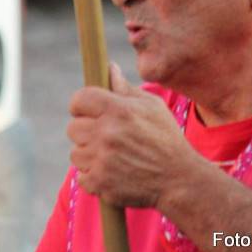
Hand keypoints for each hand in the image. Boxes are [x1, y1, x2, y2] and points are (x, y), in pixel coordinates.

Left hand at [67, 63, 195, 206]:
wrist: (179, 179)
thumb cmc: (166, 138)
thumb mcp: (152, 106)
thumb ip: (126, 88)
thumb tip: (110, 68)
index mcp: (118, 110)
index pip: (80, 99)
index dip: (80, 104)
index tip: (86, 110)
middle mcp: (107, 133)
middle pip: (73, 127)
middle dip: (85, 130)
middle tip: (101, 135)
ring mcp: (102, 160)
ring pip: (75, 153)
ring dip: (88, 154)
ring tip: (108, 155)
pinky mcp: (101, 183)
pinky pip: (81, 177)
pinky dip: (92, 176)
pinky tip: (109, 172)